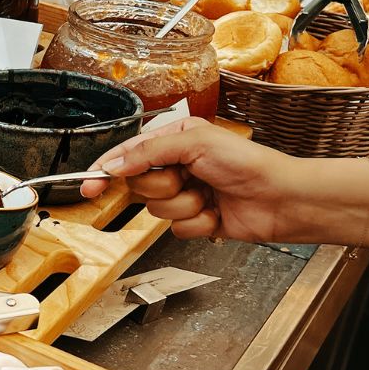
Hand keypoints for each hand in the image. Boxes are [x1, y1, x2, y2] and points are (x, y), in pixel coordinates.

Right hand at [80, 117, 296, 241]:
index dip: (107, 170)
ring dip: (184, 205)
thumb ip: (147, 152)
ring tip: (208, 197)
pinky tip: (216, 214)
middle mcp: (177, 166)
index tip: (89, 185)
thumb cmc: (247, 162)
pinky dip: (197, 223)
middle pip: (140, 186)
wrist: (279, 198)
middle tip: (186, 179)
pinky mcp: (196, 220)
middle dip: (162, 187)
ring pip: (157, 210)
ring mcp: (186, 195)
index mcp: (174, 140)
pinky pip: (176, 229)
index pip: (128, 155)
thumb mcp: (193, 143)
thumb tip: (114, 164)